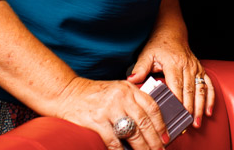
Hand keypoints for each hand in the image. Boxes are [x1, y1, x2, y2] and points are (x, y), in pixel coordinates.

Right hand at [53, 77, 169, 149]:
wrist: (67, 92)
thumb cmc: (94, 94)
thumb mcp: (117, 90)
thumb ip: (133, 100)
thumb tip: (151, 121)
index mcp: (128, 89)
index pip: (152, 106)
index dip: (161, 124)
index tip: (166, 137)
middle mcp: (121, 97)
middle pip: (144, 122)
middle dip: (154, 140)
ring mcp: (109, 109)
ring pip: (132, 133)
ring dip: (141, 147)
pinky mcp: (96, 120)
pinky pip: (113, 140)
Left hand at [127, 29, 212, 127]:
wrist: (171, 33)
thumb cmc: (158, 45)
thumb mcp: (147, 54)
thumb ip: (140, 68)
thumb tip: (132, 80)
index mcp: (174, 63)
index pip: (177, 85)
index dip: (178, 101)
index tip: (176, 114)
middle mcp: (187, 66)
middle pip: (190, 91)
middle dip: (190, 109)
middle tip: (187, 125)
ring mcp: (196, 68)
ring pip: (201, 90)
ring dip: (201, 107)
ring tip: (197, 122)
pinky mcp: (201, 70)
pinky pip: (208, 85)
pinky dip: (210, 98)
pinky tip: (209, 111)